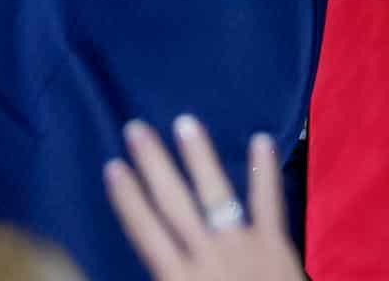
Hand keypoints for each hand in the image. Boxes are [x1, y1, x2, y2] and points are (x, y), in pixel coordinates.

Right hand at [106, 119, 302, 280]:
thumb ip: (165, 278)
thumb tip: (135, 266)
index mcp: (177, 278)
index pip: (145, 231)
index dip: (128, 199)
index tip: (113, 166)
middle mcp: (205, 255)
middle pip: (172, 203)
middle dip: (153, 165)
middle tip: (137, 128)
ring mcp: (241, 245)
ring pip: (215, 194)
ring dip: (199, 158)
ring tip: (185, 122)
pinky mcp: (275, 244)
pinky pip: (269, 203)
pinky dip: (265, 172)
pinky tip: (261, 139)